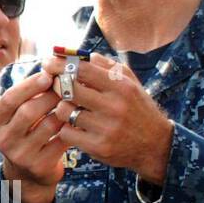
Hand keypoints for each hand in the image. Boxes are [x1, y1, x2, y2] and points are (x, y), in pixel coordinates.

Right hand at [0, 71, 64, 202]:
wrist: (28, 174)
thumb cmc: (26, 133)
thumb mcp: (17, 115)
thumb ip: (27, 94)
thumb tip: (51, 66)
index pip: (10, 99)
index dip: (29, 85)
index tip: (47, 75)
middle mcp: (3, 140)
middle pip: (28, 111)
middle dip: (50, 96)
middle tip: (66, 86)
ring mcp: (21, 155)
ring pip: (48, 125)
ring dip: (64, 110)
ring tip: (74, 100)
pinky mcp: (39, 165)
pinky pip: (61, 140)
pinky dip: (71, 127)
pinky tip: (77, 119)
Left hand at [41, 51, 173, 184]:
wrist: (155, 145)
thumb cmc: (138, 109)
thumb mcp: (130, 83)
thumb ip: (108, 67)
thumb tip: (83, 55)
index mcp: (121, 86)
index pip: (83, 70)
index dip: (61, 64)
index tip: (48, 63)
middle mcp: (114, 106)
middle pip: (69, 89)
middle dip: (56, 85)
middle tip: (54, 85)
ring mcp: (106, 128)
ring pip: (65, 111)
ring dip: (62, 108)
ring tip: (68, 108)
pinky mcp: (99, 147)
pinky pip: (67, 133)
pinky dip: (66, 128)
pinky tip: (74, 127)